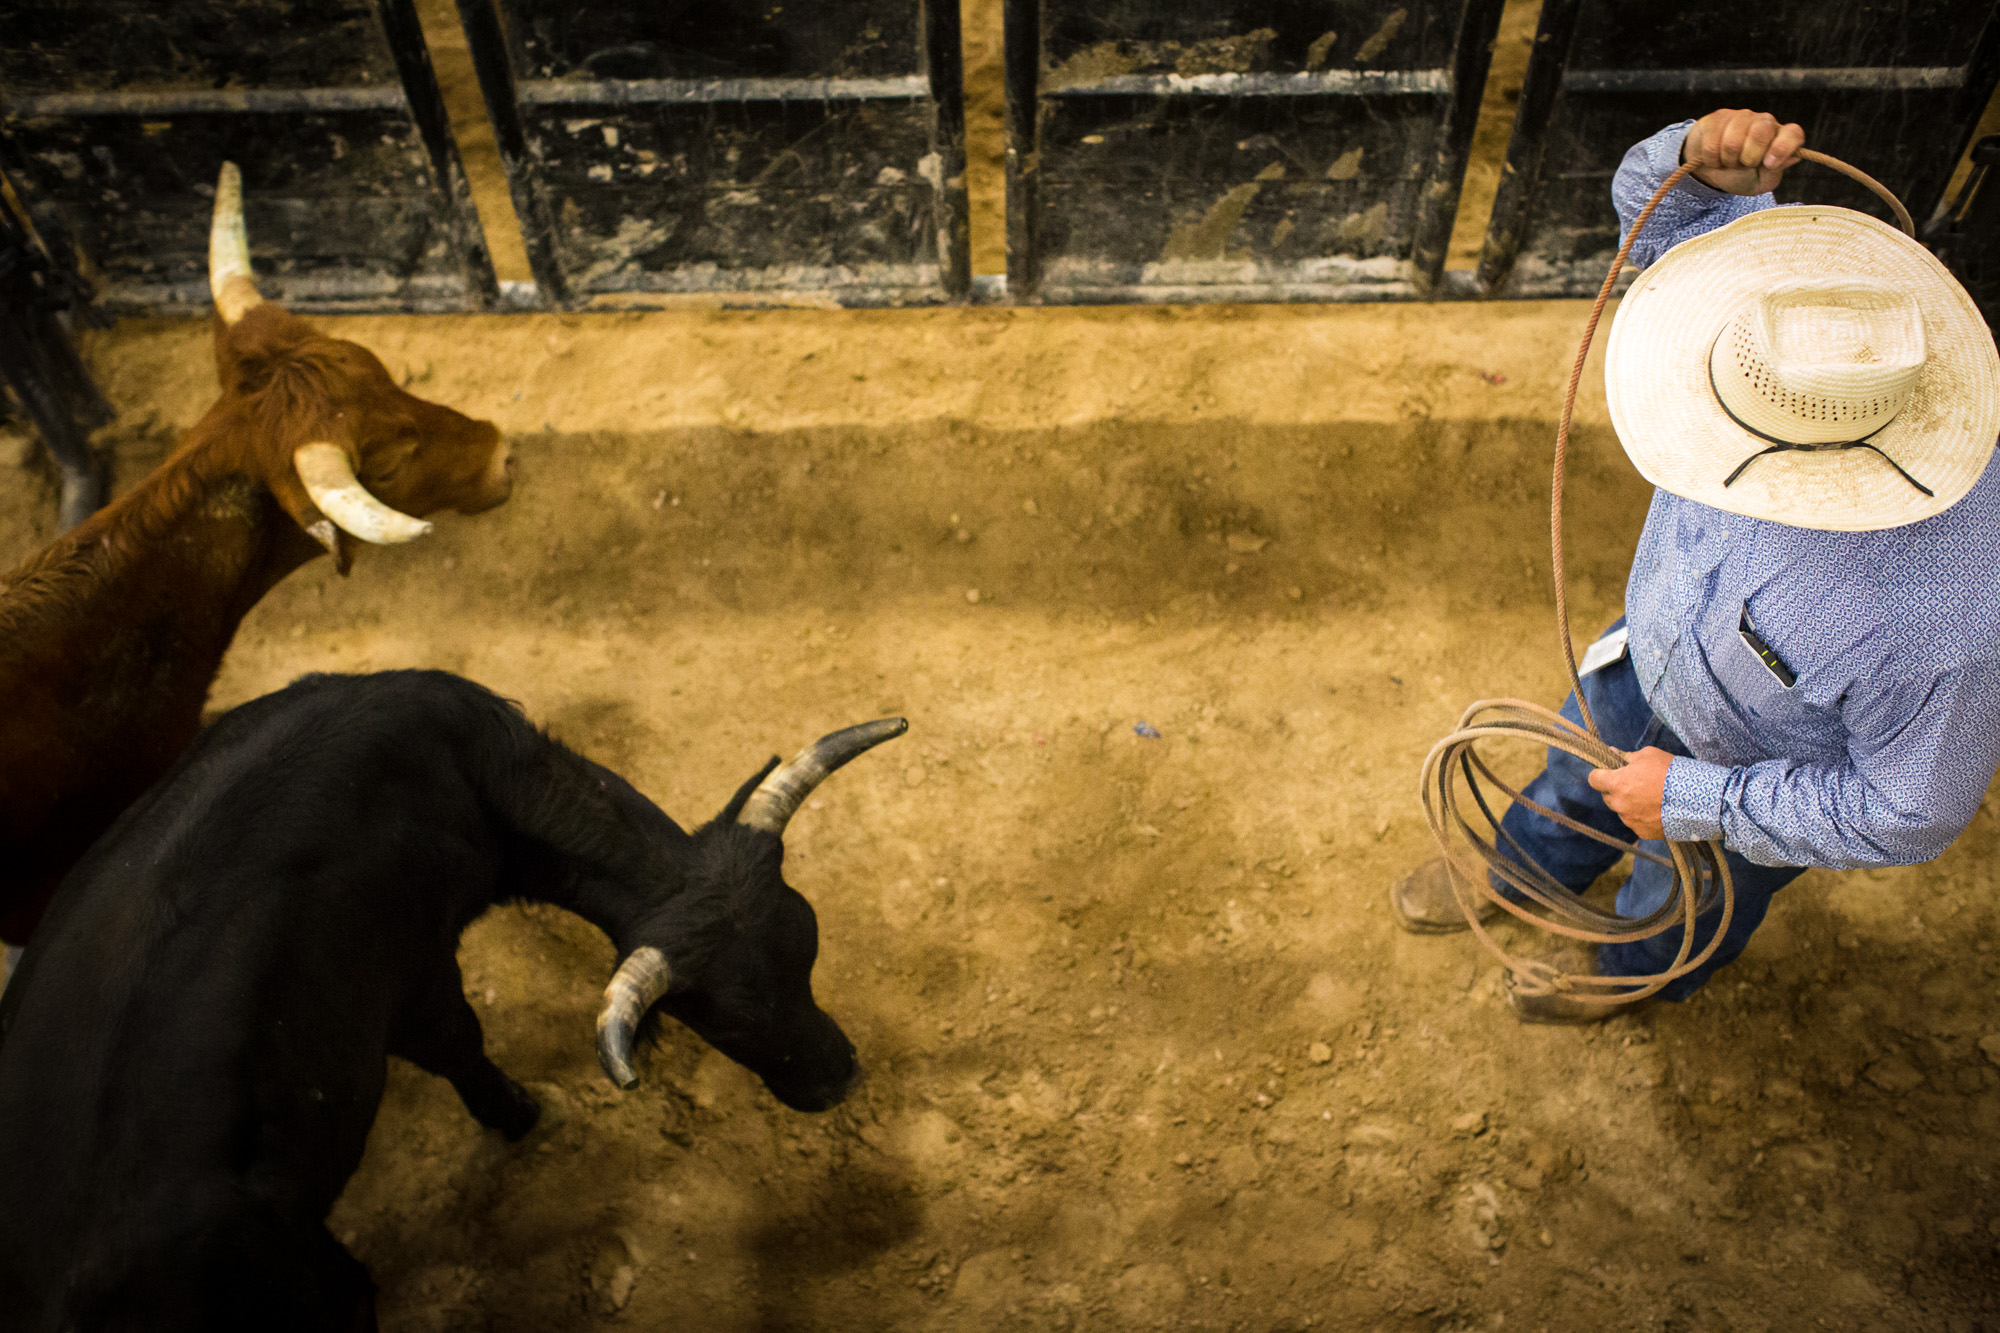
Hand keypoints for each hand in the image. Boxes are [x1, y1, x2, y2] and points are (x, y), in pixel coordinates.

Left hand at [1588, 746, 1671, 840]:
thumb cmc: (1671, 772)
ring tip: (1650, 797)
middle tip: (1635, 783)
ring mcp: (1630, 820)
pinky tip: (1657, 810)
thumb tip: (1611, 752)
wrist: (1696, 798)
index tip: (1608, 772)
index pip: (1594, 779)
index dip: (1600, 774)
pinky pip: (1635, 822)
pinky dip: (1642, 816)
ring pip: (1621, 810)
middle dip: (1616, 789)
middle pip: (1607, 796)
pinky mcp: (1642, 832)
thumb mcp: (1648, 755)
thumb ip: (1626, 756)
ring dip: (1629, 804)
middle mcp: (1619, 804)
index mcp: (1616, 783)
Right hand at [1680, 108, 1804, 195]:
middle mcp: (1763, 122)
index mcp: (1780, 136)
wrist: (1712, 170)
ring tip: (1729, 162)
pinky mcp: (1716, 120)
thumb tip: (1791, 158)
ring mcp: (1739, 117)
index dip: (1783, 148)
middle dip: (1749, 158)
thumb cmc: (1741, 175)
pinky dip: (1711, 160)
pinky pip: (1711, 144)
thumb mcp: (1760, 181)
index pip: (1793, 133)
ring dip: (1728, 160)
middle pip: (1760, 132)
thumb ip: (1774, 172)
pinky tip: (1715, 158)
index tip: (1769, 164)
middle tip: (1744, 165)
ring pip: (1732, 142)